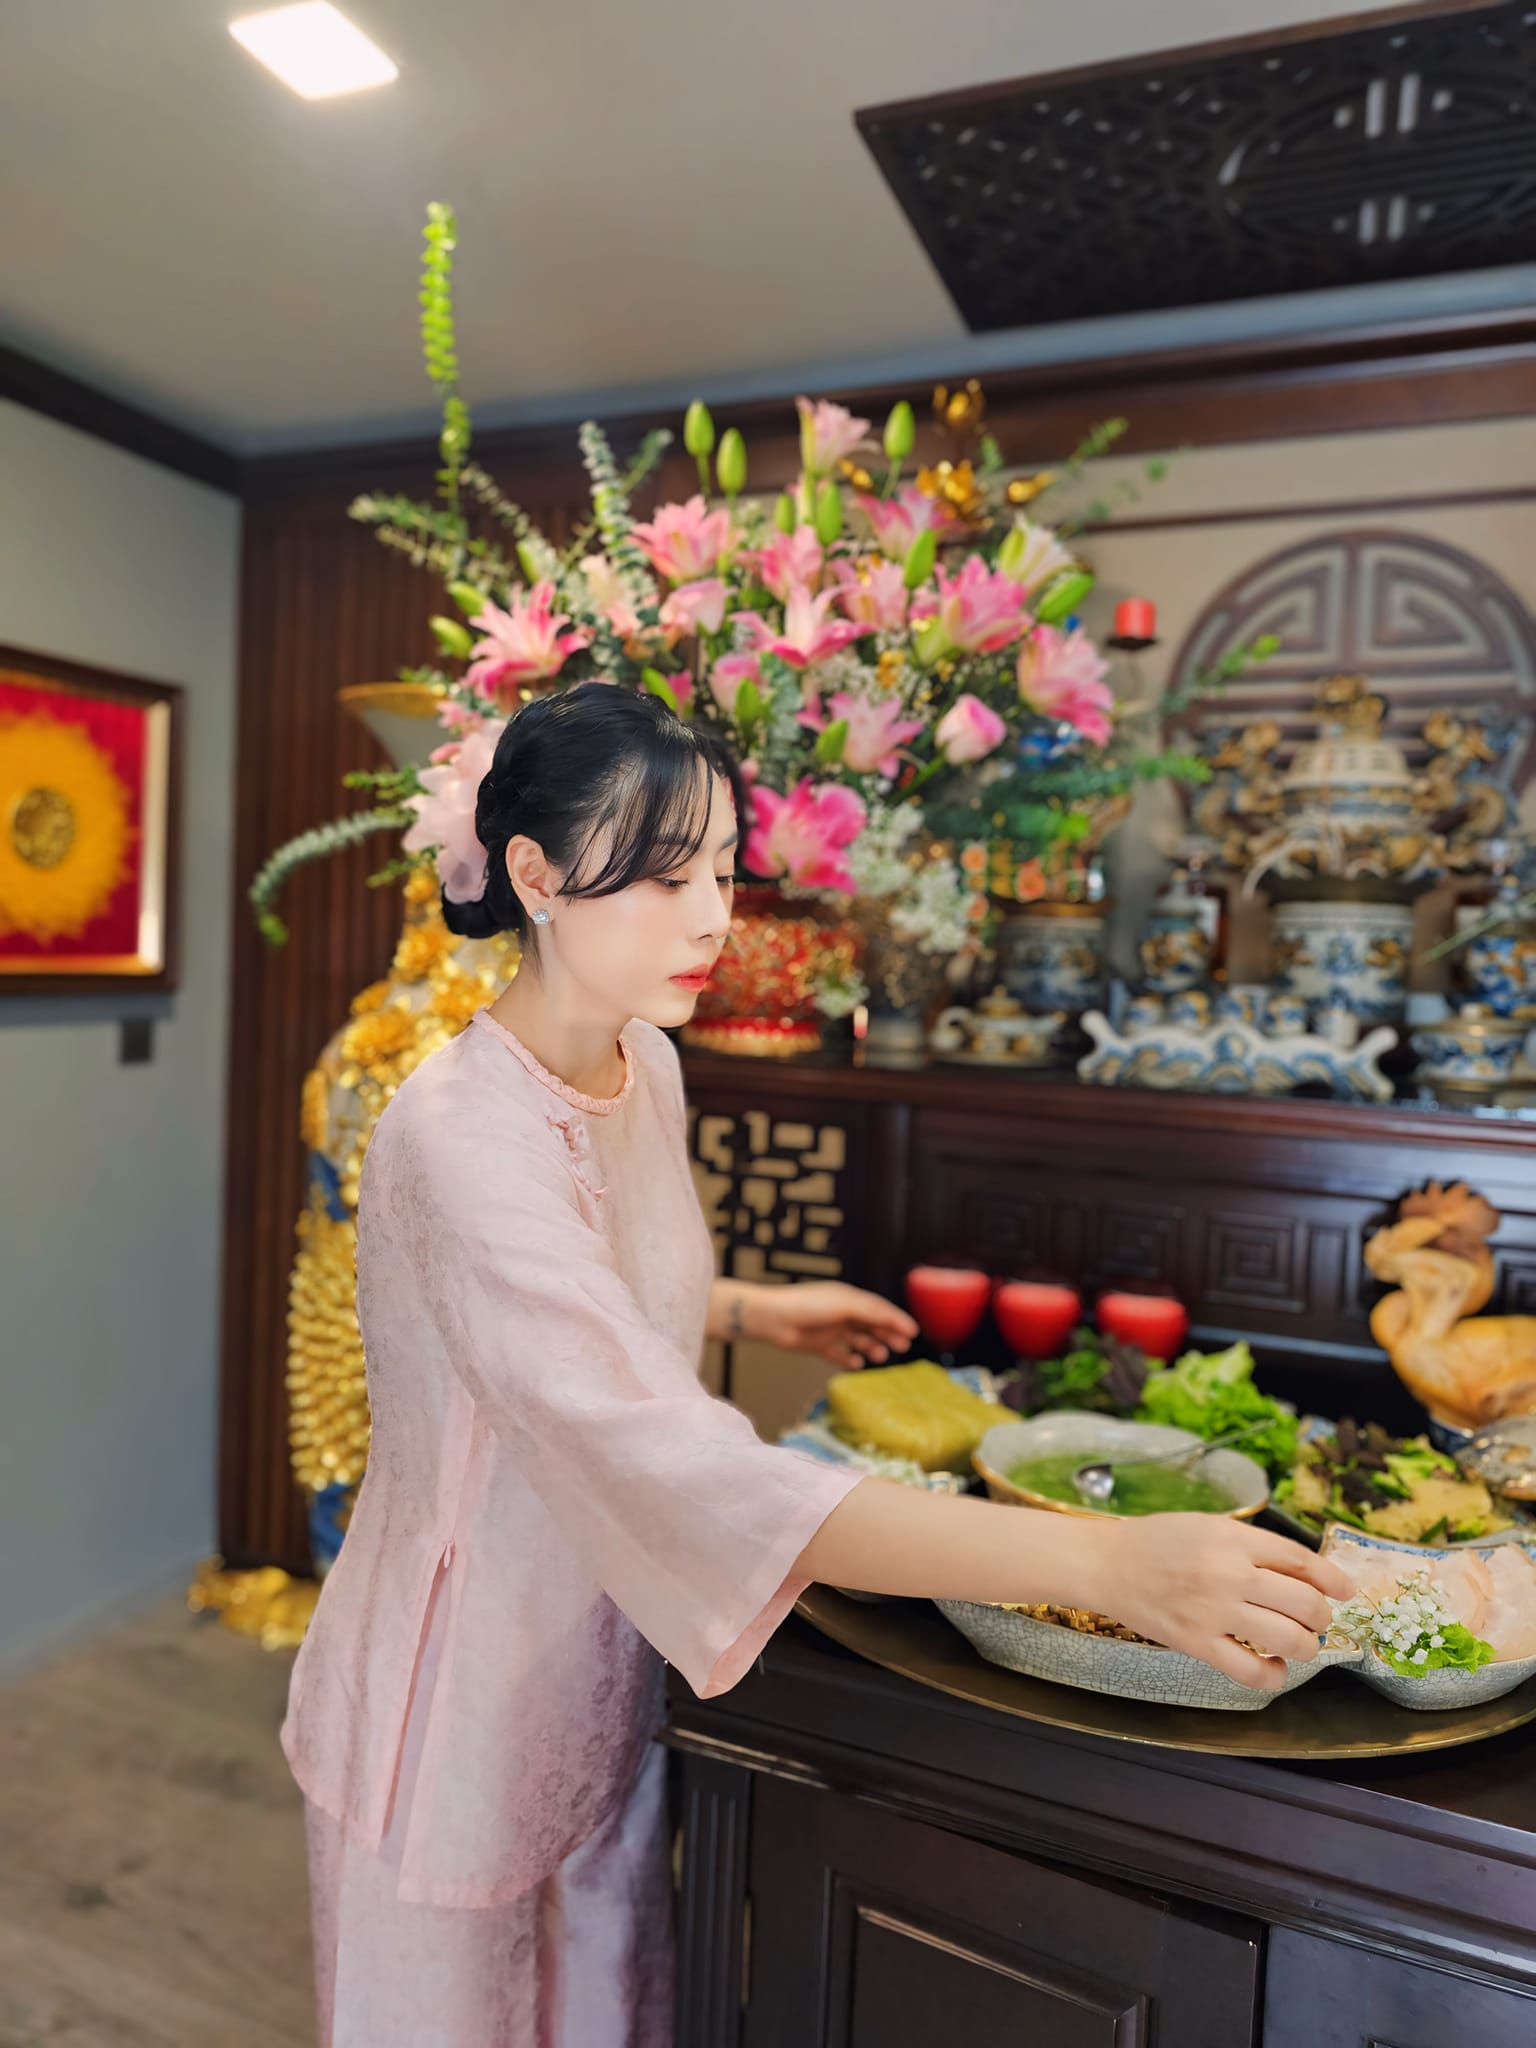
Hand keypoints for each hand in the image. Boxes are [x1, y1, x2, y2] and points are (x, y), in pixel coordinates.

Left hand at [746, 1281, 917, 1369]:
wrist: (772, 1318)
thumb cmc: (807, 1306)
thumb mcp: (845, 1305)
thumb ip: (872, 1312)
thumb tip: (897, 1320)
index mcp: (849, 1298)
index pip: (879, 1309)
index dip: (896, 1320)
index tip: (913, 1332)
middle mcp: (841, 1313)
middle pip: (871, 1324)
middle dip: (888, 1334)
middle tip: (902, 1347)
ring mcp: (830, 1329)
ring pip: (857, 1340)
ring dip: (871, 1347)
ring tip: (880, 1356)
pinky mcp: (818, 1345)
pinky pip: (839, 1354)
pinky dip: (849, 1359)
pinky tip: (857, 1364)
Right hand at [1075, 1515, 1353, 1690]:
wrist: (1107, 1564)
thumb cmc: (1157, 1541)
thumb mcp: (1209, 1525)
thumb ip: (1252, 1544)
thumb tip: (1303, 1571)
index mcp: (1233, 1538)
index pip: (1301, 1560)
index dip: (1332, 1578)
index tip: (1345, 1590)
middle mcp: (1230, 1574)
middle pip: (1305, 1603)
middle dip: (1322, 1617)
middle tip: (1316, 1620)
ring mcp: (1214, 1611)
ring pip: (1289, 1639)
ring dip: (1306, 1646)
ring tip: (1298, 1642)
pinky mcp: (1197, 1643)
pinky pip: (1251, 1671)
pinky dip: (1274, 1675)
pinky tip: (1273, 1667)